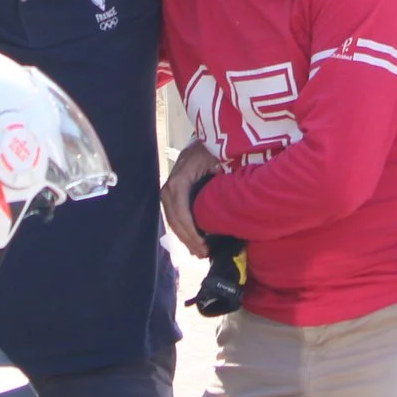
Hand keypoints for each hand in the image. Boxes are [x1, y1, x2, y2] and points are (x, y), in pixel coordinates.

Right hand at [162, 142, 222, 257]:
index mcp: (180, 180)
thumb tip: (227, 203)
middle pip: (175, 220)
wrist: (203, 141)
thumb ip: (220, 180)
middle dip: (188, 239)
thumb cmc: (212, 150)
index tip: (203, 246)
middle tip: (203, 255)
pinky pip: (174, 216)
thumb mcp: (218, 161)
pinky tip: (193, 242)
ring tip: (199, 253)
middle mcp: (169, 187)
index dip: (191, 231)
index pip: (181, 212)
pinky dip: (183, 230)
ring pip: (173, 220)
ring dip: (185, 238)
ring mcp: (168, 190)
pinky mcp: (172, 194)